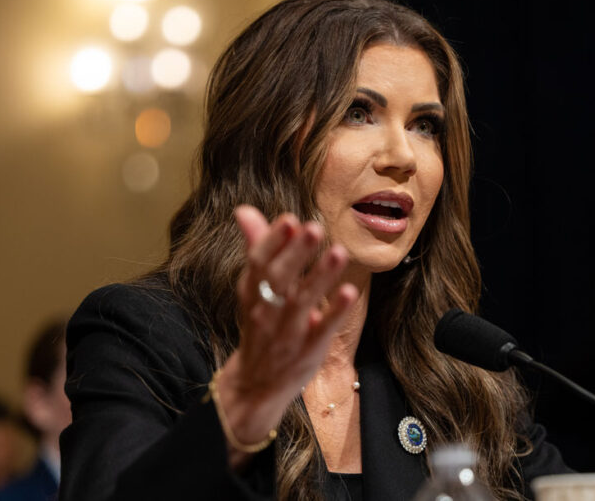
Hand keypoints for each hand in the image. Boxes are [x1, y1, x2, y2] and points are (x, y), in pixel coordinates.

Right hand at [214, 205, 358, 461]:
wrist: (255, 384)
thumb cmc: (262, 325)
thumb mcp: (254, 289)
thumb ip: (256, 248)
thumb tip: (244, 210)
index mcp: (252, 293)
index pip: (258, 263)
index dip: (273, 241)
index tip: (289, 219)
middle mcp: (266, 311)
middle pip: (279, 279)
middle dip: (296, 254)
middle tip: (314, 228)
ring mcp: (288, 332)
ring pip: (302, 302)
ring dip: (320, 277)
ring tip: (339, 252)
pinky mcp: (308, 350)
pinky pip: (322, 330)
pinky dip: (335, 312)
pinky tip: (350, 292)